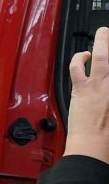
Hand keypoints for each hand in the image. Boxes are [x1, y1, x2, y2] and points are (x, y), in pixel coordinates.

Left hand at [65, 27, 108, 164]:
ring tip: (103, 34)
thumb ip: (106, 100)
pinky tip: (83, 55)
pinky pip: (78, 66)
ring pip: (103, 56)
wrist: (94, 149)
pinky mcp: (82, 88)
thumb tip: (104, 92)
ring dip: (102, 42)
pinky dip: (79, 58)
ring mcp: (101, 86)